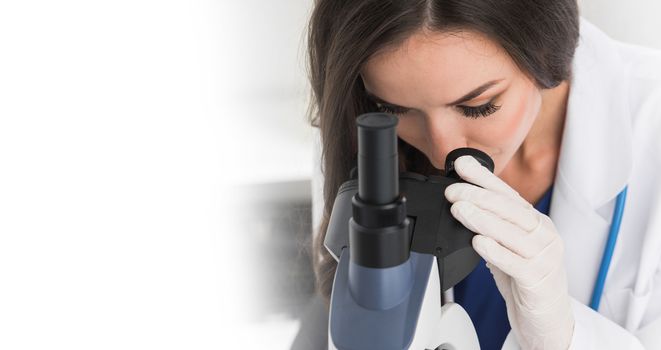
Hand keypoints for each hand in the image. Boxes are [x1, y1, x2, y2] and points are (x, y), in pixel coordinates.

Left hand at [444, 155, 574, 349]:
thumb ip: (491, 225)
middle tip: (452, 191)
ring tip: (459, 210)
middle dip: (477, 196)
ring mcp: (544, 257)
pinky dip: (495, 251)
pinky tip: (478, 242)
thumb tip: (461, 202)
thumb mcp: (509, 245)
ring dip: (481, 219)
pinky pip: (515, 263)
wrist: (548, 319)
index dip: (484, 177)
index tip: (461, 165)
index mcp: (535, 222)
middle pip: (509, 209)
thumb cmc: (526, 278)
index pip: (507, 193)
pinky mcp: (538, 280)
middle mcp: (543, 234)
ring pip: (511, 232)